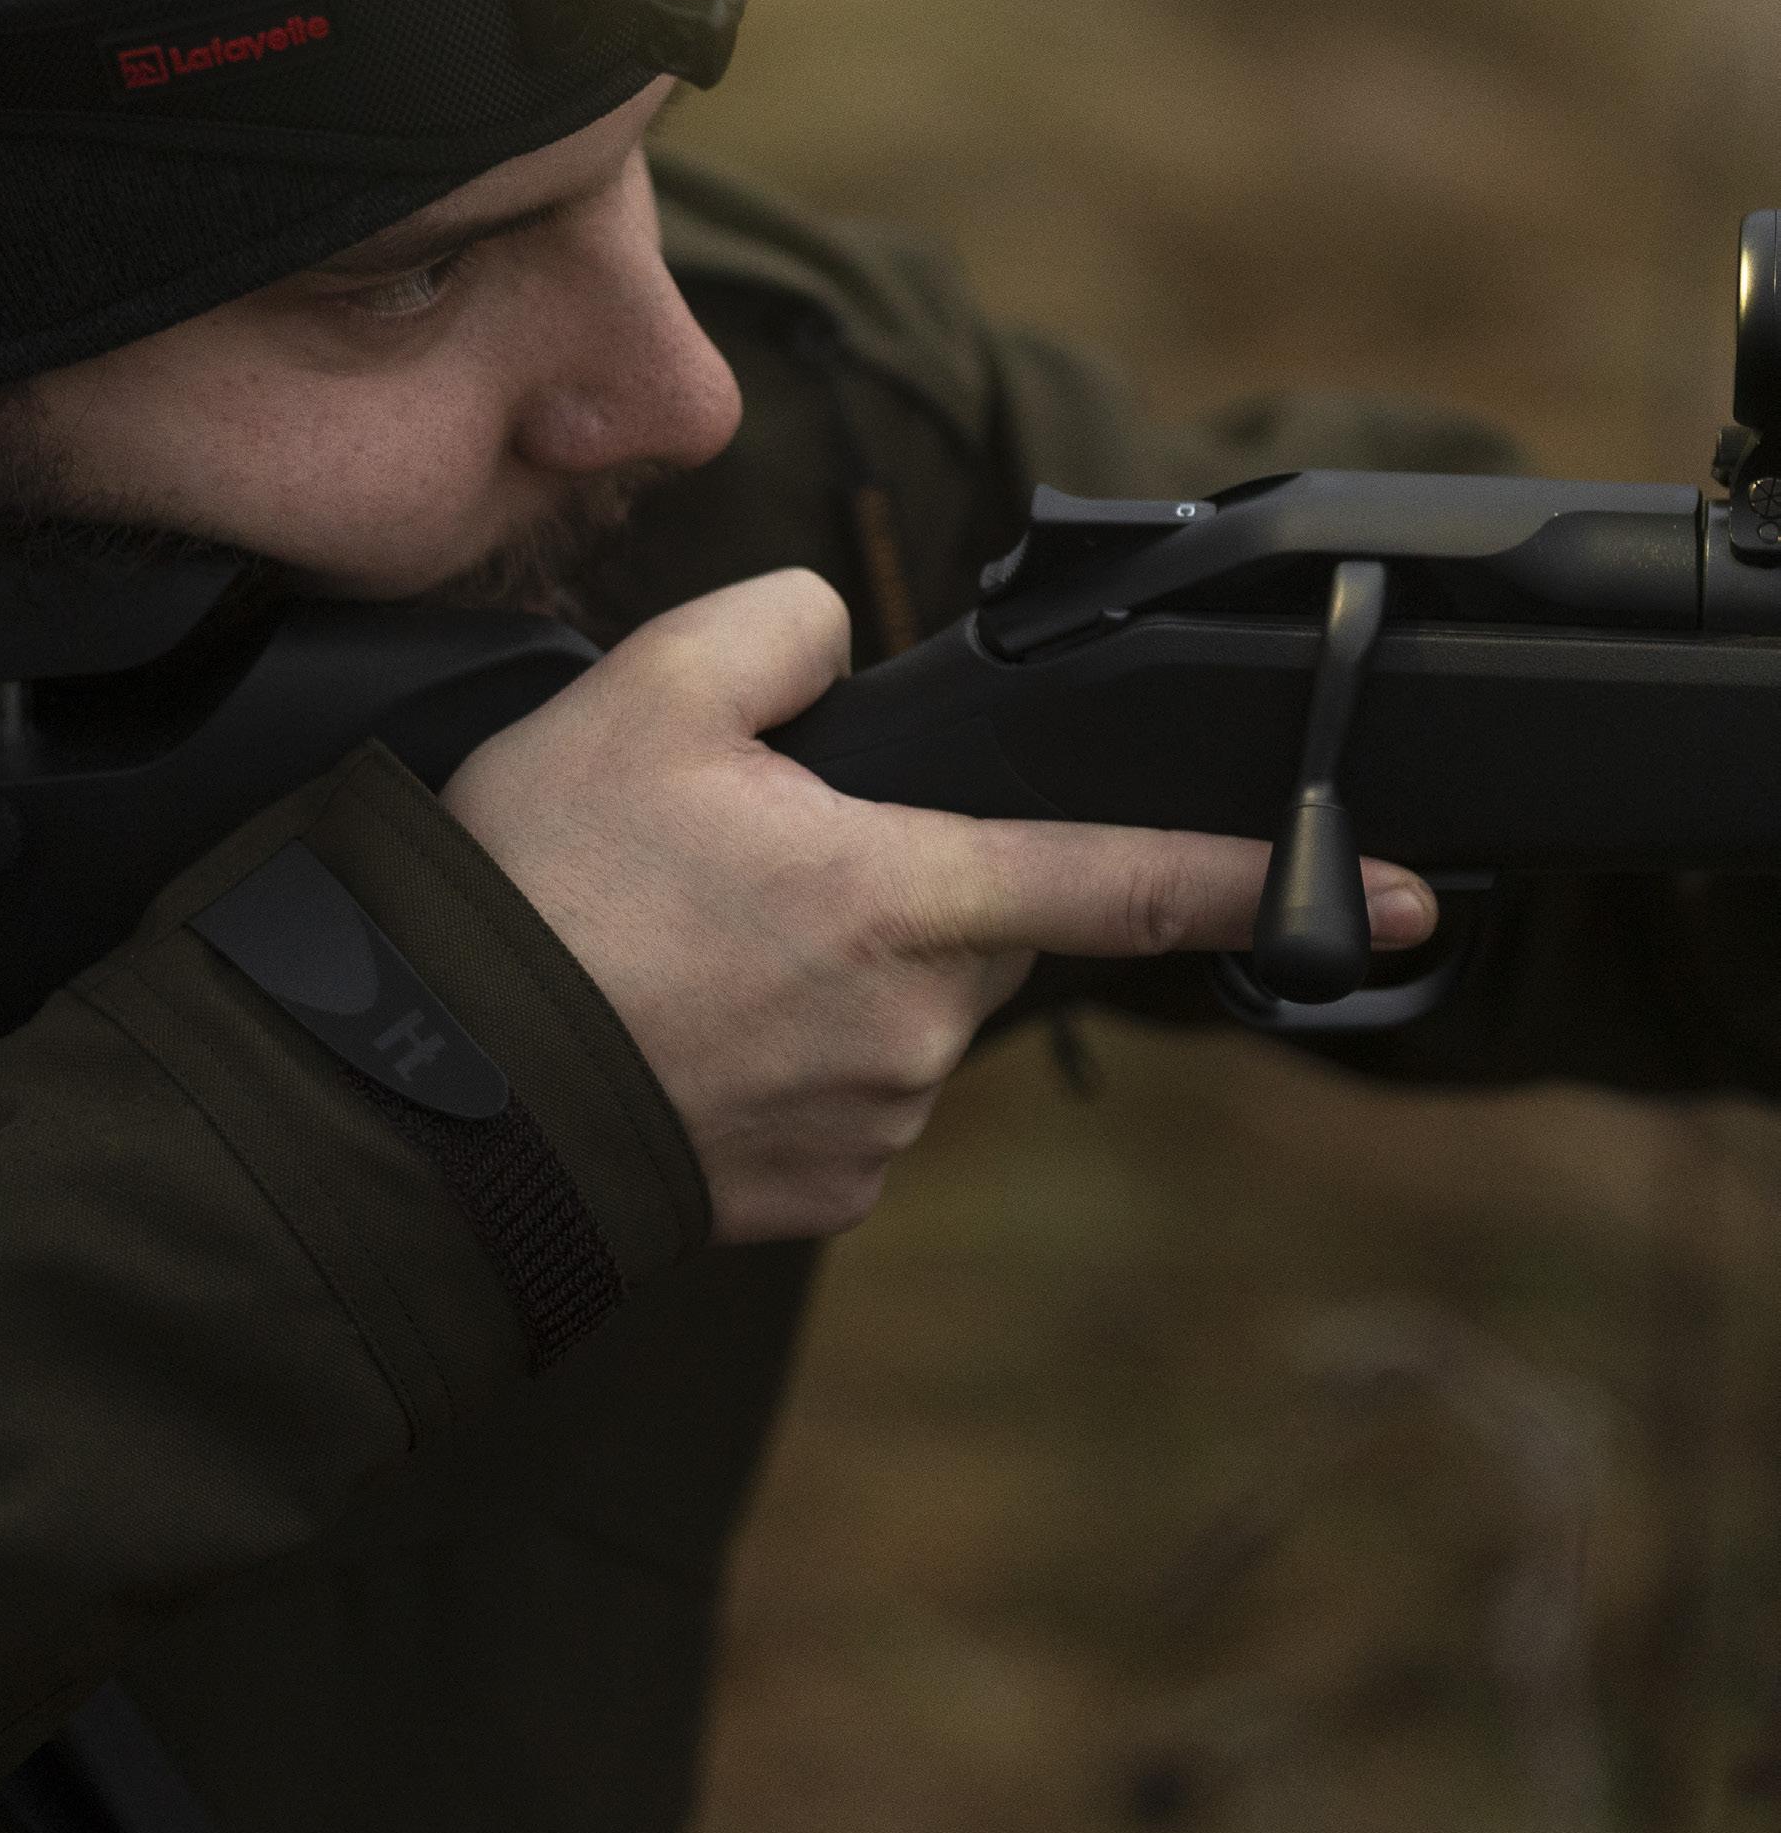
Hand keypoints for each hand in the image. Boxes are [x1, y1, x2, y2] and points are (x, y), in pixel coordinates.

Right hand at [442, 569, 1435, 1241]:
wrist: (429, 1090)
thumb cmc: (537, 890)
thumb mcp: (641, 689)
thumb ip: (774, 627)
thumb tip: (829, 634)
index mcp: (904, 896)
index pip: (1125, 883)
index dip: (1267, 878)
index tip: (1404, 900)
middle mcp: (912, 1031)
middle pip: (966, 926)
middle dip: (887, 883)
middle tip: (726, 866)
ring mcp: (867, 1131)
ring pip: (898, 1011)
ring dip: (824, 970)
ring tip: (670, 949)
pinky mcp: (813, 1204)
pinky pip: (841, 1097)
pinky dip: (780, 1053)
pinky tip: (671, 1027)